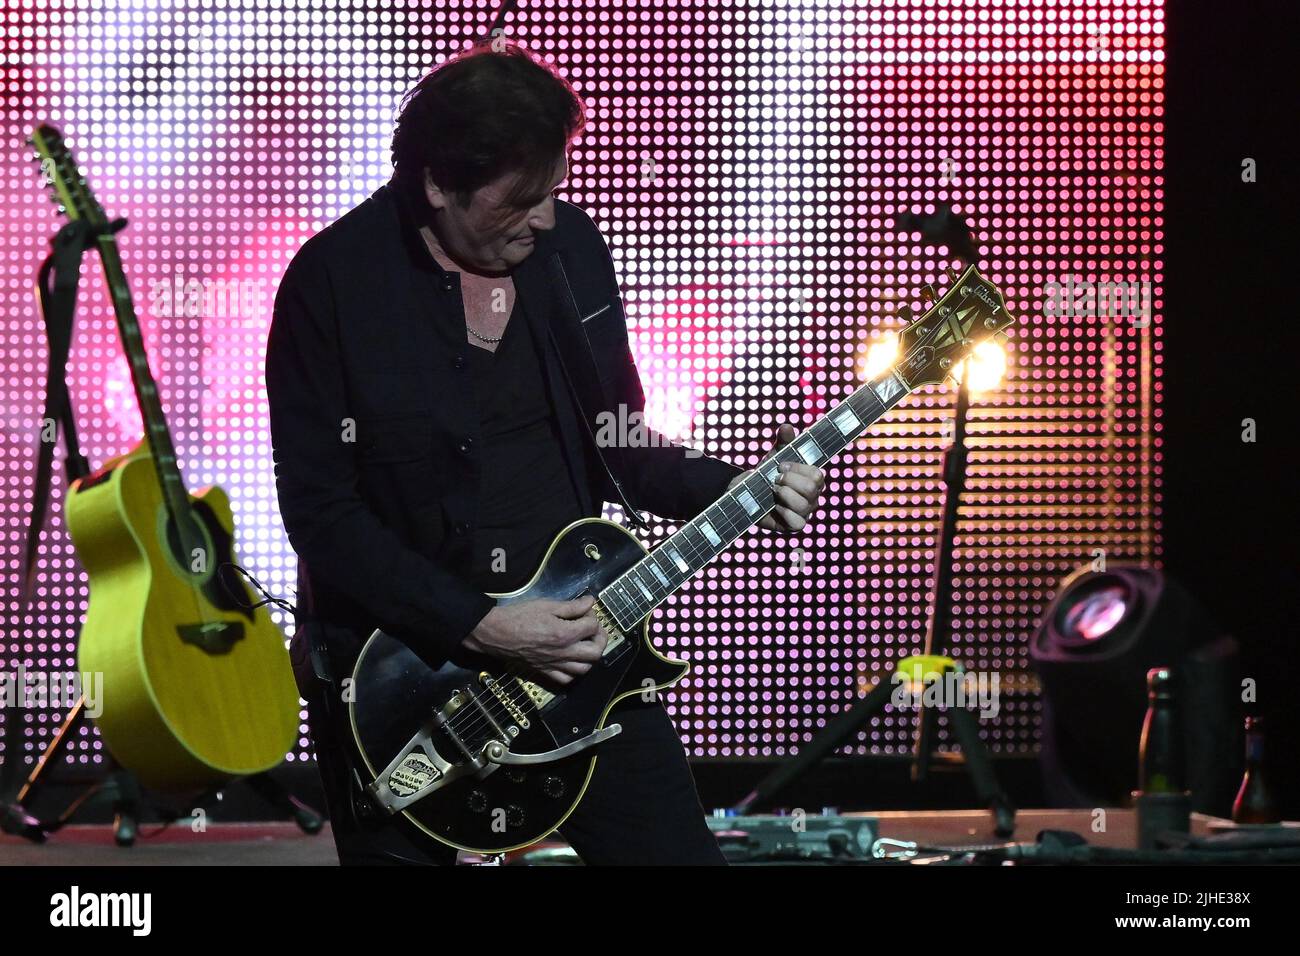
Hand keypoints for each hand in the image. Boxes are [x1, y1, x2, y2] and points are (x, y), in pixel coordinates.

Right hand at [463, 595, 606, 685]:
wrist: (495, 633)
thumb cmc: (519, 616)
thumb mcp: (546, 605)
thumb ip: (571, 606)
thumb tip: (590, 602)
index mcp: (565, 634)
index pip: (592, 626)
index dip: (592, 615)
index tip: (584, 610)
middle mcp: (563, 653)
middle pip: (596, 653)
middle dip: (600, 638)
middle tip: (592, 629)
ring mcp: (555, 665)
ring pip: (584, 669)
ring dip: (589, 656)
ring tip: (584, 644)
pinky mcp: (545, 672)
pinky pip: (566, 680)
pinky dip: (573, 672)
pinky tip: (570, 660)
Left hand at [729, 424, 825, 532]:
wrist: (747, 492)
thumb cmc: (766, 473)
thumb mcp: (775, 455)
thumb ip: (783, 441)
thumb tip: (787, 427)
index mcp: (813, 479)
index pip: (817, 474)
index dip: (798, 468)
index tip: (780, 465)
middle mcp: (813, 496)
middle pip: (812, 488)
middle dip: (789, 480)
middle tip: (775, 478)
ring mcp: (805, 512)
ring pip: (805, 505)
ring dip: (784, 494)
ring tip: (773, 490)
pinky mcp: (795, 526)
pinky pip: (798, 523)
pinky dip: (784, 512)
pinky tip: (775, 506)